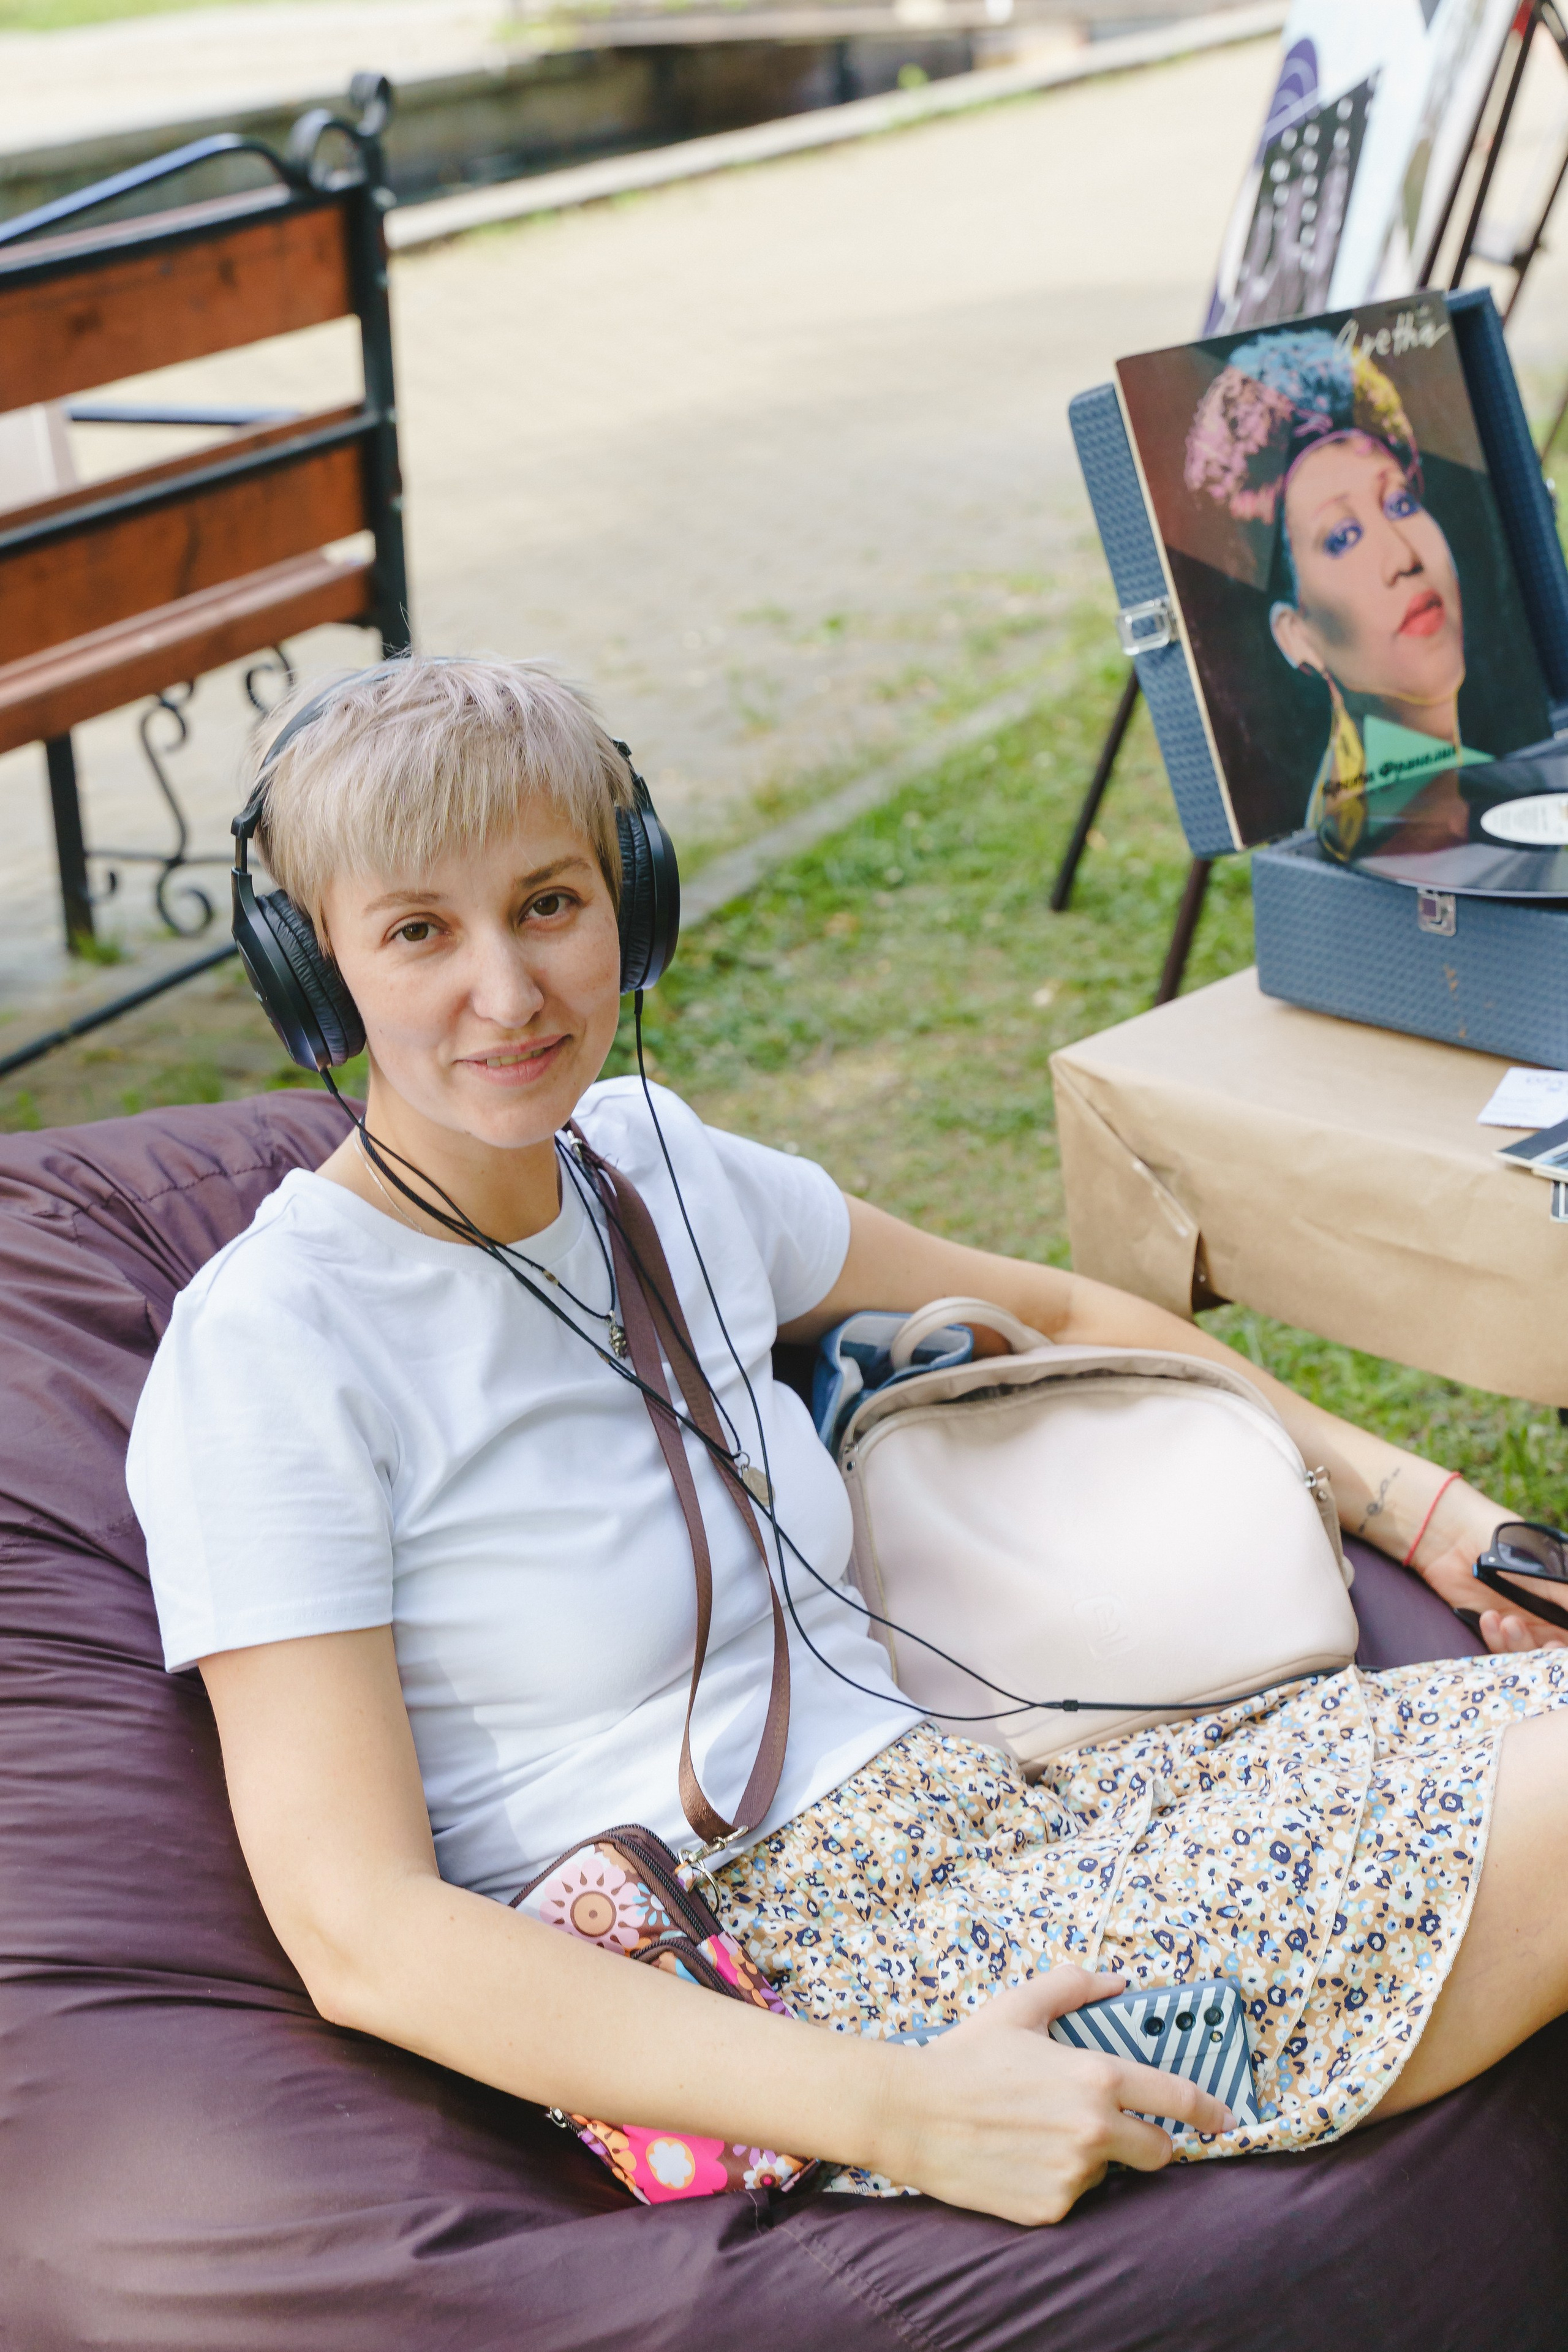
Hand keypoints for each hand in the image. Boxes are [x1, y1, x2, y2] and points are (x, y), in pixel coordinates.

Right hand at [871, 1967, 1233, 2225]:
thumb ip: (1073, 1986)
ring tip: (1041, 2134)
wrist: (912, 2114)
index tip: (1223, 2117)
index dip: (1209, 2110)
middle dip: (1149, 2140)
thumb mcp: (1019, 2007)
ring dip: (1091, 2157)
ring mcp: (1073, 2175)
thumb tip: (1116, 1981)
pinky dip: (1057, 2181)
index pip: (1177, 2099)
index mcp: (1096, 2077)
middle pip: (1159, 2151)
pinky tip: (1022, 2158)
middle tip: (1119, 2128)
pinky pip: (1072, 2196)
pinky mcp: (1050, 2209)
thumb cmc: (967, 2056)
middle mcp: (1094, 2131)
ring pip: (1108, 2172)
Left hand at [1409, 1476, 1567, 1653]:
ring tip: (1509, 1623)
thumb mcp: (1548, 1570)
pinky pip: (1499, 1649)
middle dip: (1551, 1653)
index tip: (1561, 1644)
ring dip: (1521, 1645)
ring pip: (1528, 1654)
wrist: (1454, 1536)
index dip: (1567, 1649)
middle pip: (1554, 1650)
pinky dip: (1496, 1640)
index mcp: (1563, 1599)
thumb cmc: (1508, 1543)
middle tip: (1547, 1646)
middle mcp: (1546, 1616)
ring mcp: (1518, 1623)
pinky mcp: (1491, 1628)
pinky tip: (1489, 1618)